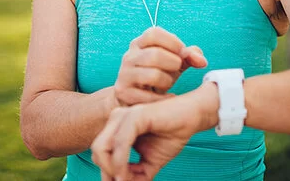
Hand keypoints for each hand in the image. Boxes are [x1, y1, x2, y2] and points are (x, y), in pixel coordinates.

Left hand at [92, 84, 217, 180]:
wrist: (193, 116)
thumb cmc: (172, 134)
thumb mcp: (150, 161)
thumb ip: (136, 174)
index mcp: (117, 127)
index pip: (100, 153)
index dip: (107, 174)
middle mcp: (116, 119)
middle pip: (97, 151)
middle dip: (106, 172)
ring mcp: (124, 116)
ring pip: (102, 147)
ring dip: (112, 169)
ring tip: (124, 180)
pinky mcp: (135, 116)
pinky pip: (120, 143)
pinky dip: (121, 162)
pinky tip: (126, 174)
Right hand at [113, 27, 207, 106]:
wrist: (135, 98)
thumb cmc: (158, 75)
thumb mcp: (174, 62)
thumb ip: (189, 56)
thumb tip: (202, 61)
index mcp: (140, 43)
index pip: (154, 33)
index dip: (173, 42)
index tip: (182, 53)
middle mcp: (129, 56)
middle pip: (155, 54)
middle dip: (173, 63)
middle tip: (177, 69)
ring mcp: (124, 74)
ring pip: (153, 75)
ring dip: (167, 81)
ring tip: (169, 84)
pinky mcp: (123, 92)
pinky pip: (149, 97)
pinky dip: (164, 99)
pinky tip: (168, 97)